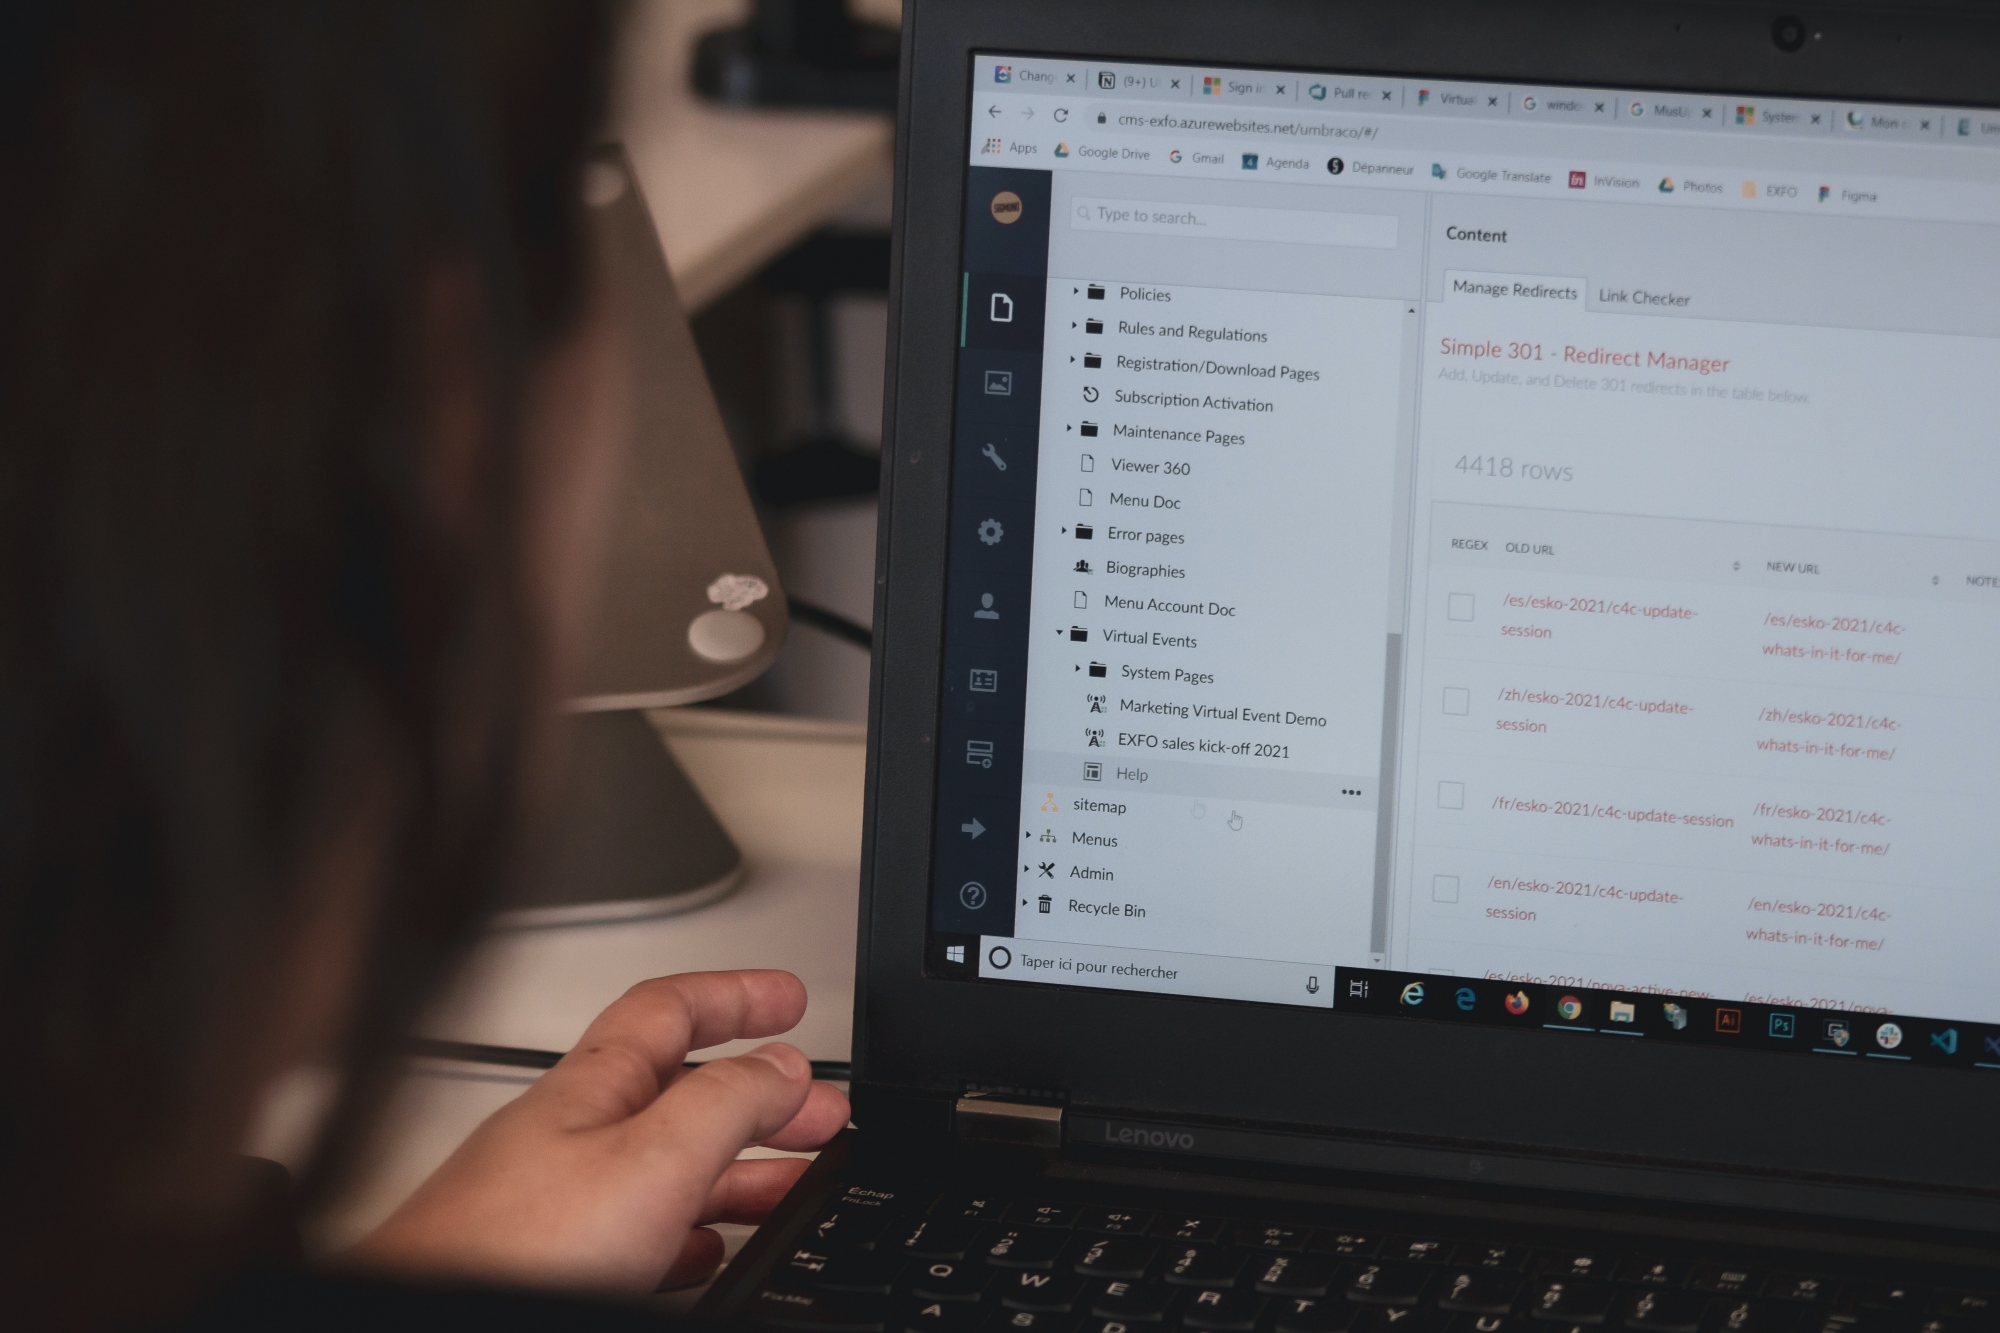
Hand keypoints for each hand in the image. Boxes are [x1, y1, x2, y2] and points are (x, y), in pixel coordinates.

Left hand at [348, 970, 848, 1292]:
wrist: (433, 1322)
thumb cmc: (509, 1251)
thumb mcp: (652, 1157)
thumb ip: (727, 1103)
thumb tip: (784, 1065)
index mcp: (593, 1087)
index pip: (670, 1007)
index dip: (736, 994)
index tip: (789, 998)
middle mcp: (571, 1135)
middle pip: (682, 1090)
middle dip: (762, 1095)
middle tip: (819, 1108)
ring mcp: (557, 1201)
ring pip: (668, 1166)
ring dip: (740, 1169)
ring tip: (793, 1183)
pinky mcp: (552, 1265)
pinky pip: (639, 1232)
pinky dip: (691, 1231)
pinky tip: (706, 1249)